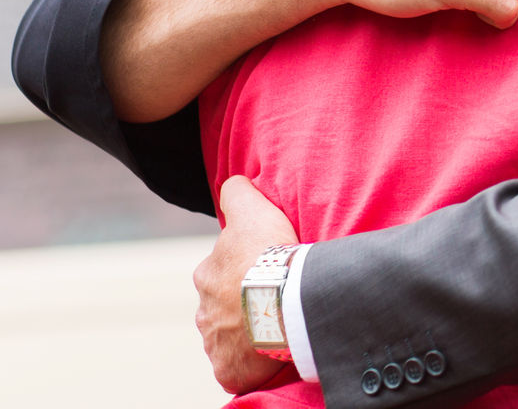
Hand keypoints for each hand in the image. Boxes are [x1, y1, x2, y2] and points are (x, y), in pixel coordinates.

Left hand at [194, 177, 299, 393]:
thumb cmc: (267, 255)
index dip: (244, 267)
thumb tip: (232, 180)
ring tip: (277, 325)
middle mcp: (204, 310)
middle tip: (273, 297)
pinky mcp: (226, 369)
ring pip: (230, 335)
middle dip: (241, 302)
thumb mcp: (253, 210)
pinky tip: (269, 352)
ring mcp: (214, 342)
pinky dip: (249, 361)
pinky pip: (237, 366)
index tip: (266, 269)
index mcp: (207, 274)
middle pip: (223, 304)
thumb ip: (238, 194)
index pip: (222, 270)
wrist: (282, 303)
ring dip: (247, 331)